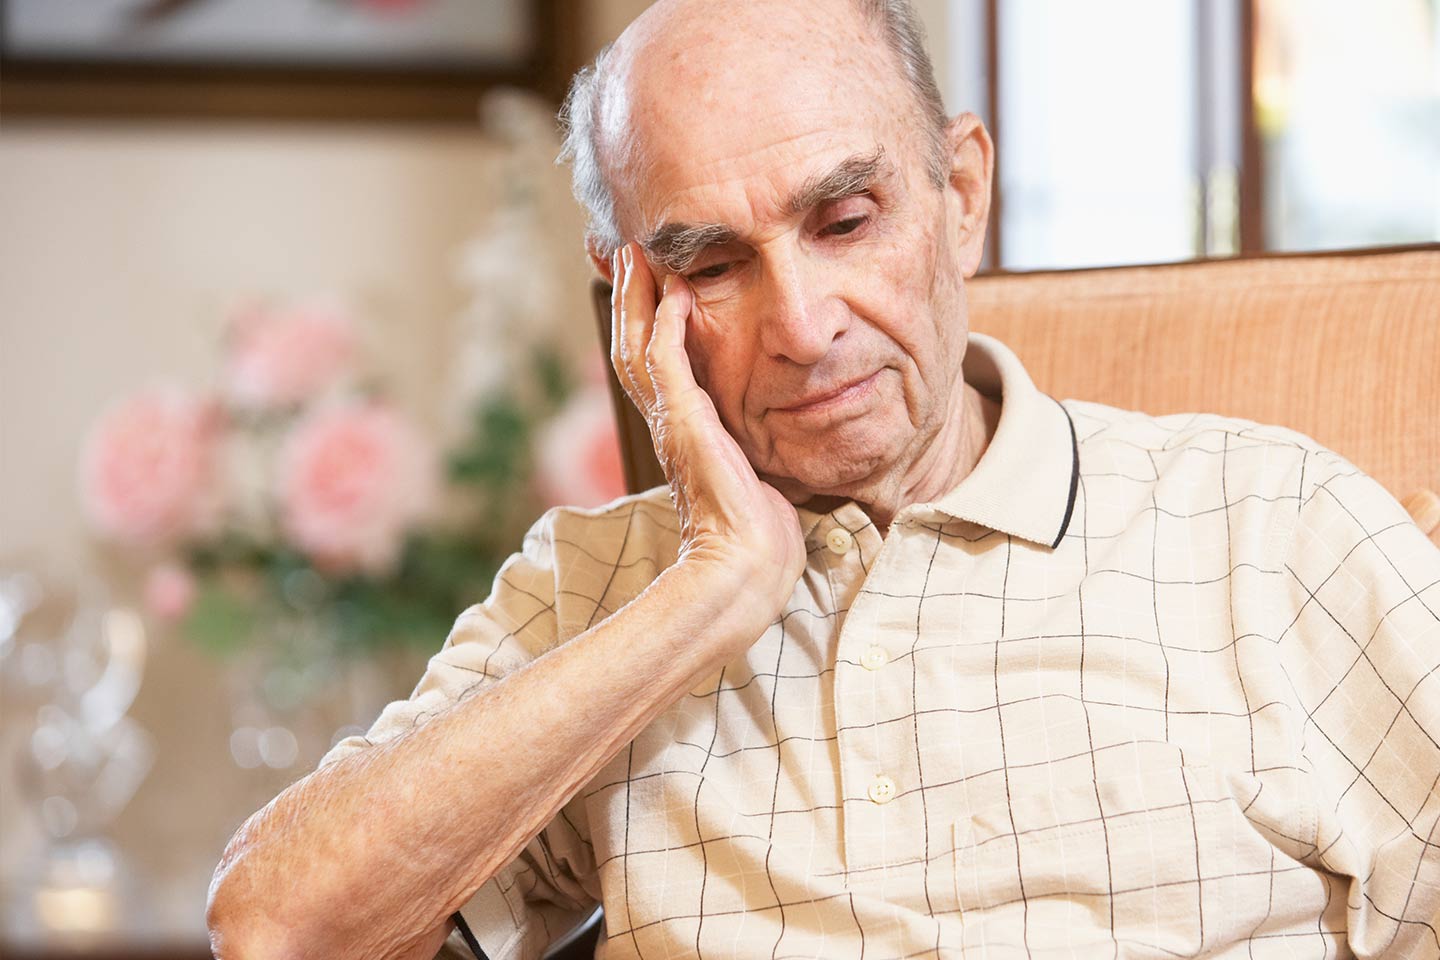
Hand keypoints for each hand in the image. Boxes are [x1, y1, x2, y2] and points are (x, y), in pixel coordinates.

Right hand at [610, 243, 805, 627]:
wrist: (747, 565)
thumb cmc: (757, 533)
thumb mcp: (753, 474)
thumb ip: (751, 447)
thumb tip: (773, 437)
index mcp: (679, 434)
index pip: (650, 366)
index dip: (642, 323)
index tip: (649, 283)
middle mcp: (666, 424)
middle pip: (630, 347)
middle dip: (628, 298)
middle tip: (628, 254)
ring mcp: (671, 423)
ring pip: (637, 346)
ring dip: (636, 298)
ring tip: (639, 256)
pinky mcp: (685, 423)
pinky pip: (665, 360)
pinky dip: (664, 324)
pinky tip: (675, 292)